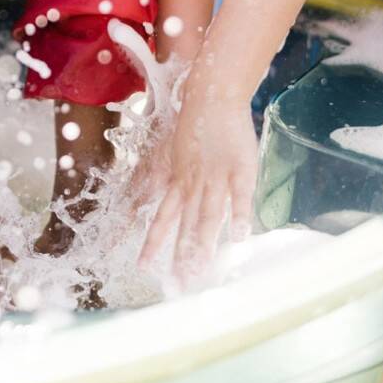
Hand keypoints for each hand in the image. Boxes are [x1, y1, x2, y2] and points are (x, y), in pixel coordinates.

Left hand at [136, 78, 257, 282]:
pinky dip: (239, 216)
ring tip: (200, 272)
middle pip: (186, 226)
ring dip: (204, 246)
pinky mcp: (240, 169)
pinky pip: (240, 197)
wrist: (212, 97)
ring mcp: (216, 177)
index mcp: (178, 181)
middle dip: (180, 256)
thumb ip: (178, 179)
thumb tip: (174, 198)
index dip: (153, 242)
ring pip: (208, 217)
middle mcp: (194, 184)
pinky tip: (239, 238)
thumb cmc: (196, 125)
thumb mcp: (177, 154)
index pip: (163, 218)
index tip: (143, 266)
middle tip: (176, 285)